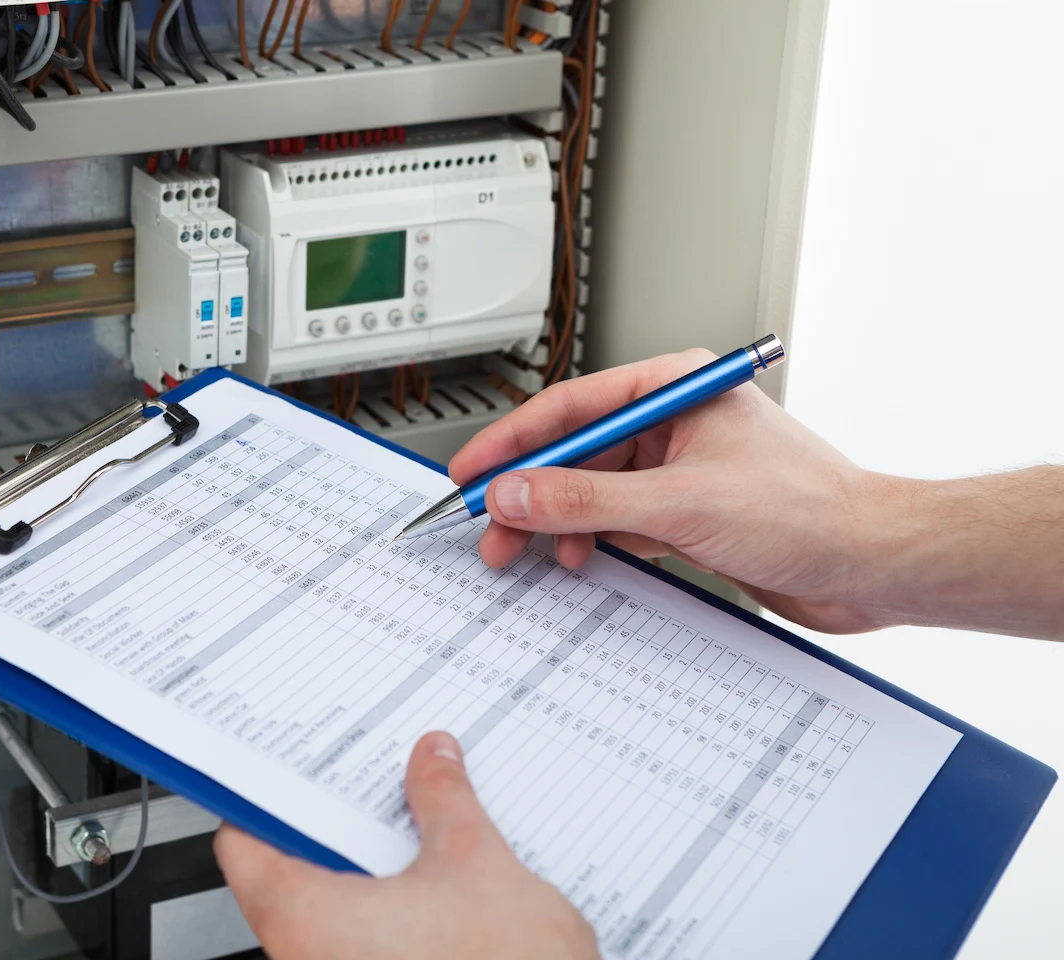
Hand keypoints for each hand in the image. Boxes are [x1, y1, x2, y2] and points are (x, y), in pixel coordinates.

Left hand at [216, 732, 599, 959]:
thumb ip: (445, 803)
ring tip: (417, 835)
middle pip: (292, 877)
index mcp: (305, 919)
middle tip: (374, 791)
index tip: (296, 775)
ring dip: (371, 877)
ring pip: (332, 917)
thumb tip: (434, 762)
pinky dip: (390, 920)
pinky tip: (436, 896)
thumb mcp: (476, 863)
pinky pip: (363, 950)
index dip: (268, 801)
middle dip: (339, 831)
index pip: (244, 846)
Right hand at [449, 349, 903, 633]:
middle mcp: (675, 423)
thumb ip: (587, 499)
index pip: (571, 408)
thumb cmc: (813, 512)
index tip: (469, 472)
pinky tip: (578, 560)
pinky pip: (619, 522)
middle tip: (487, 528)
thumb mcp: (679, 503)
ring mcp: (681, 469)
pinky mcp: (689, 513)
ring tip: (526, 554)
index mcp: (676, 388)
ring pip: (593, 492)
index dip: (511, 443)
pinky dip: (593, 541)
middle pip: (575, 453)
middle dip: (529, 493)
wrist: (874, 565)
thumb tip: (516, 492)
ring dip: (558, 524)